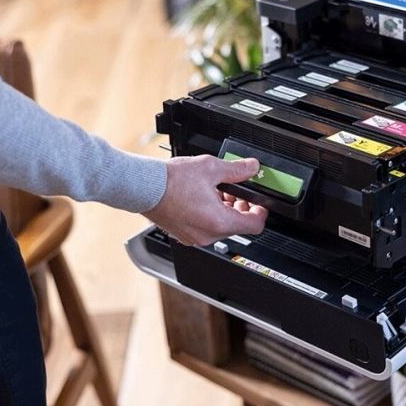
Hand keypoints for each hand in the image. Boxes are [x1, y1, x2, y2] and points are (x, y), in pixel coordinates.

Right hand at [143, 154, 268, 245]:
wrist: (144, 187)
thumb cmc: (171, 181)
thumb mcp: (211, 168)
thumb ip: (237, 169)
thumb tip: (252, 167)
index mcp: (219, 222)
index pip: (254, 225)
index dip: (261, 212)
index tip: (259, 203)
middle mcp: (207, 235)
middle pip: (238, 226)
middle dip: (241, 207)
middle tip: (236, 191)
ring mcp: (194, 238)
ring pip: (221, 227)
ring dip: (225, 210)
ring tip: (217, 190)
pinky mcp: (184, 235)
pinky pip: (206, 228)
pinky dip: (210, 215)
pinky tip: (204, 198)